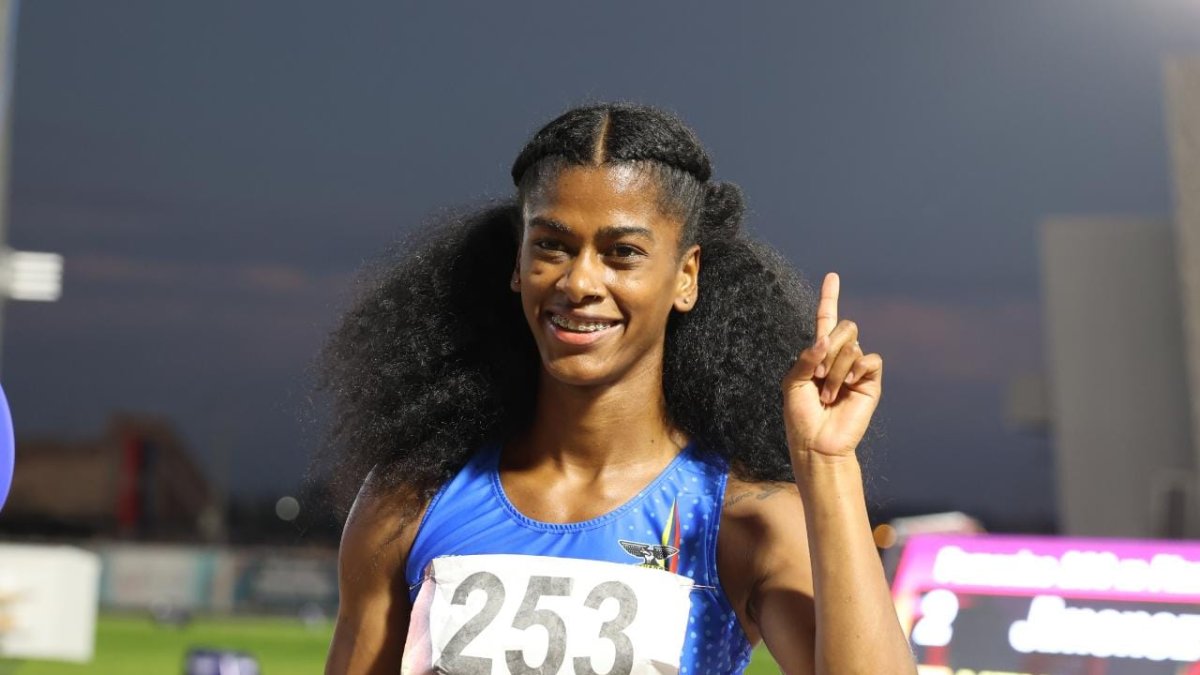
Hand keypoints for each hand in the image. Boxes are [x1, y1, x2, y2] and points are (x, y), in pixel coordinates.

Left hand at [781, 272, 882, 460]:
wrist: (818, 443)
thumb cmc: (801, 416)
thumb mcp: (791, 383)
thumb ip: (805, 358)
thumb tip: (826, 339)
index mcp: (817, 354)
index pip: (825, 320)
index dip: (829, 298)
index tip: (832, 276)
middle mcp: (838, 356)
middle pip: (844, 327)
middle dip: (828, 350)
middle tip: (818, 379)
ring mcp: (855, 367)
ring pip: (851, 346)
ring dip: (835, 371)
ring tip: (828, 395)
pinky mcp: (870, 380)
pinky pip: (869, 358)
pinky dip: (856, 368)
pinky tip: (848, 385)